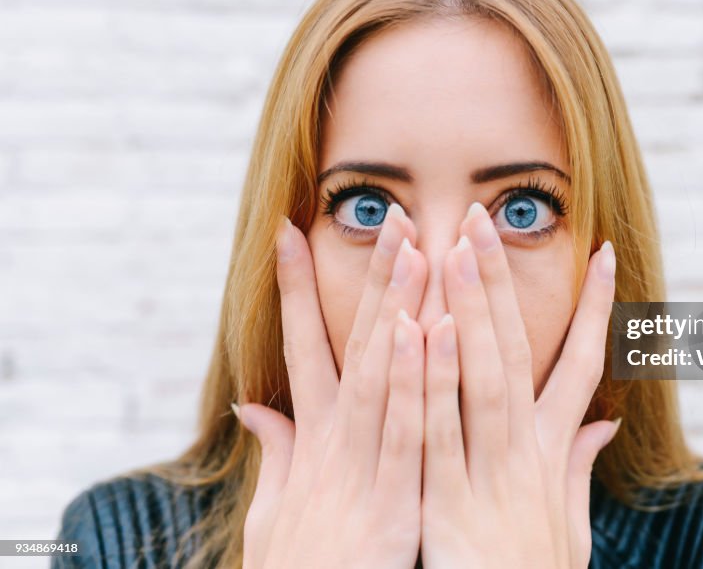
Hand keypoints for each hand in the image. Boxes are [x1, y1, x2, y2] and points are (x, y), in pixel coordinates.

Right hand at [235, 206, 427, 567]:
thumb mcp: (276, 511)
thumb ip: (278, 452)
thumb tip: (255, 406)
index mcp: (313, 439)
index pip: (303, 348)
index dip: (293, 291)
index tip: (288, 234)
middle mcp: (335, 441)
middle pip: (354, 344)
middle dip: (372, 278)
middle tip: (390, 216)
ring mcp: (362, 467)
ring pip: (381, 374)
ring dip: (396, 309)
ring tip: (412, 249)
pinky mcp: (392, 500)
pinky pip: (405, 431)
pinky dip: (412, 382)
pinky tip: (422, 333)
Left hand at [420, 202, 620, 568]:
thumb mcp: (567, 526)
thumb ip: (578, 466)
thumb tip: (605, 424)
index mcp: (551, 453)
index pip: (582, 365)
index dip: (596, 309)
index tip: (605, 253)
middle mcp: (524, 452)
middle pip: (516, 352)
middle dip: (500, 283)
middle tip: (484, 221)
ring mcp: (487, 474)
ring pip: (481, 377)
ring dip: (470, 310)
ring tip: (456, 248)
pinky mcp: (448, 503)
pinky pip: (439, 431)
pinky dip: (433, 379)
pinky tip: (422, 331)